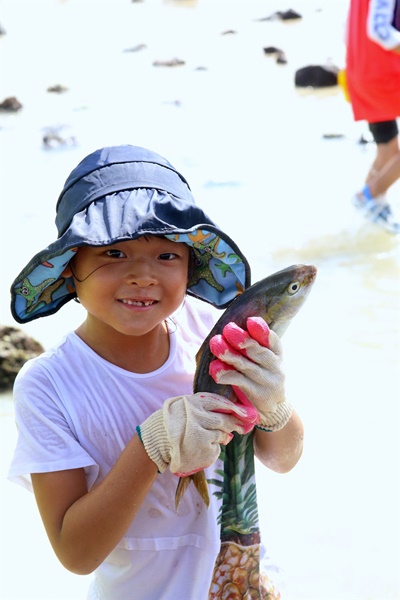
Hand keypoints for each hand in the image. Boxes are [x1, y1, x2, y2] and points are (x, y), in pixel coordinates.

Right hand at [137, 392, 257, 475]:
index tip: (247, 413)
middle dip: (235, 424)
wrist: (157, 441)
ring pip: (222, 435)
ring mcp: (202, 434)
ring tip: (205, 437)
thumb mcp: (185, 406)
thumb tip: (231, 412)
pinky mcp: (204, 449)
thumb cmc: (173, 421)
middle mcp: (199, 417)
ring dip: (221, 436)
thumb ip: (205, 406)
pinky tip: (200, 447)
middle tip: (243, 427)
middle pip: (225, 420)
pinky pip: (216, 448)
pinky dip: (213, 447)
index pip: (221, 404)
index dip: (236, 409)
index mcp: (195, 403)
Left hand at [209, 317, 292, 431]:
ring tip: (216, 344)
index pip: (273, 341)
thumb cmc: (260, 377)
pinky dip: (227, 374)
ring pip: (247, 366)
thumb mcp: (263, 361)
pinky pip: (240, 383)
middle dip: (243, 340)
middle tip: (228, 329)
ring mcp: (268, 383)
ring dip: (230, 355)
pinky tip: (216, 369)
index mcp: (276, 354)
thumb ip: (252, 345)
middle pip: (259, 352)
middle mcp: (275, 367)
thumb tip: (229, 329)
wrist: (272, 409)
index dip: (262, 331)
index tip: (250, 321)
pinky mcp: (258, 396)